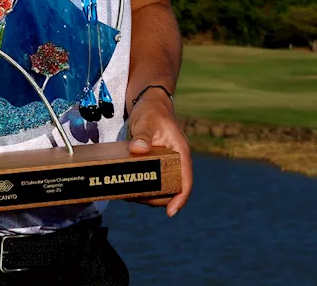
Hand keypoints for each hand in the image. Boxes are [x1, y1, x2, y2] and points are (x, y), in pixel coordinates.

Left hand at [127, 92, 192, 216]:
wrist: (149, 103)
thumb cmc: (151, 110)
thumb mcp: (146, 121)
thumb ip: (142, 135)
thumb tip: (138, 150)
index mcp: (180, 151)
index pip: (186, 180)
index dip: (181, 198)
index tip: (171, 212)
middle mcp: (176, 160)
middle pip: (173, 188)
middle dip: (158, 200)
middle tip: (138, 200)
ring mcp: (167, 163)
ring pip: (163, 187)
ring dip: (149, 195)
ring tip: (130, 195)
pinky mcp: (156, 163)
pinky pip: (154, 180)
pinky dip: (144, 187)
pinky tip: (129, 187)